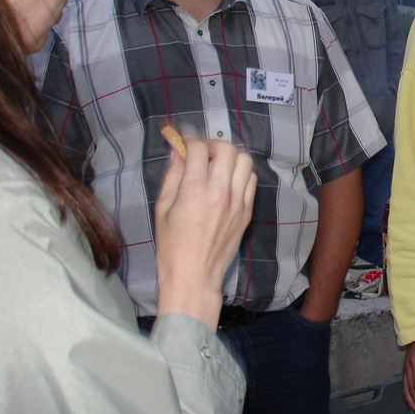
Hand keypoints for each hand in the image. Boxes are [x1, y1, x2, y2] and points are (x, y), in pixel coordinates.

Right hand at [154, 134, 256, 327]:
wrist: (194, 276)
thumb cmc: (171, 245)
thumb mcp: (162, 207)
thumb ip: (172, 175)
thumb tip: (177, 150)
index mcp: (194, 189)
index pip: (198, 148)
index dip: (189, 138)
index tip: (184, 137)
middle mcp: (220, 191)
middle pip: (227, 148)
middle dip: (212, 144)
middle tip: (201, 152)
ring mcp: (238, 201)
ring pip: (245, 161)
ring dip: (230, 156)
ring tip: (216, 165)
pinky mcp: (247, 211)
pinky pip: (251, 180)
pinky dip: (240, 173)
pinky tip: (227, 180)